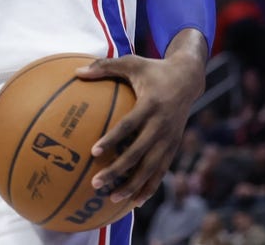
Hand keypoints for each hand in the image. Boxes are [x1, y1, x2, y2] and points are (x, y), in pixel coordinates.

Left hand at [75, 35, 205, 206]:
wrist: (188, 79)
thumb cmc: (153, 69)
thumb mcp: (131, 62)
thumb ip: (104, 66)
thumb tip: (76, 71)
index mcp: (150, 104)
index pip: (129, 125)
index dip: (112, 139)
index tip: (94, 152)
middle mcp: (162, 125)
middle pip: (139, 153)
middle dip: (118, 170)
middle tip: (96, 183)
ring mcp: (169, 138)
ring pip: (151, 168)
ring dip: (133, 185)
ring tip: (112, 198)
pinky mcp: (174, 146)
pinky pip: (161, 171)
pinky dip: (149, 187)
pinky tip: (135, 201)